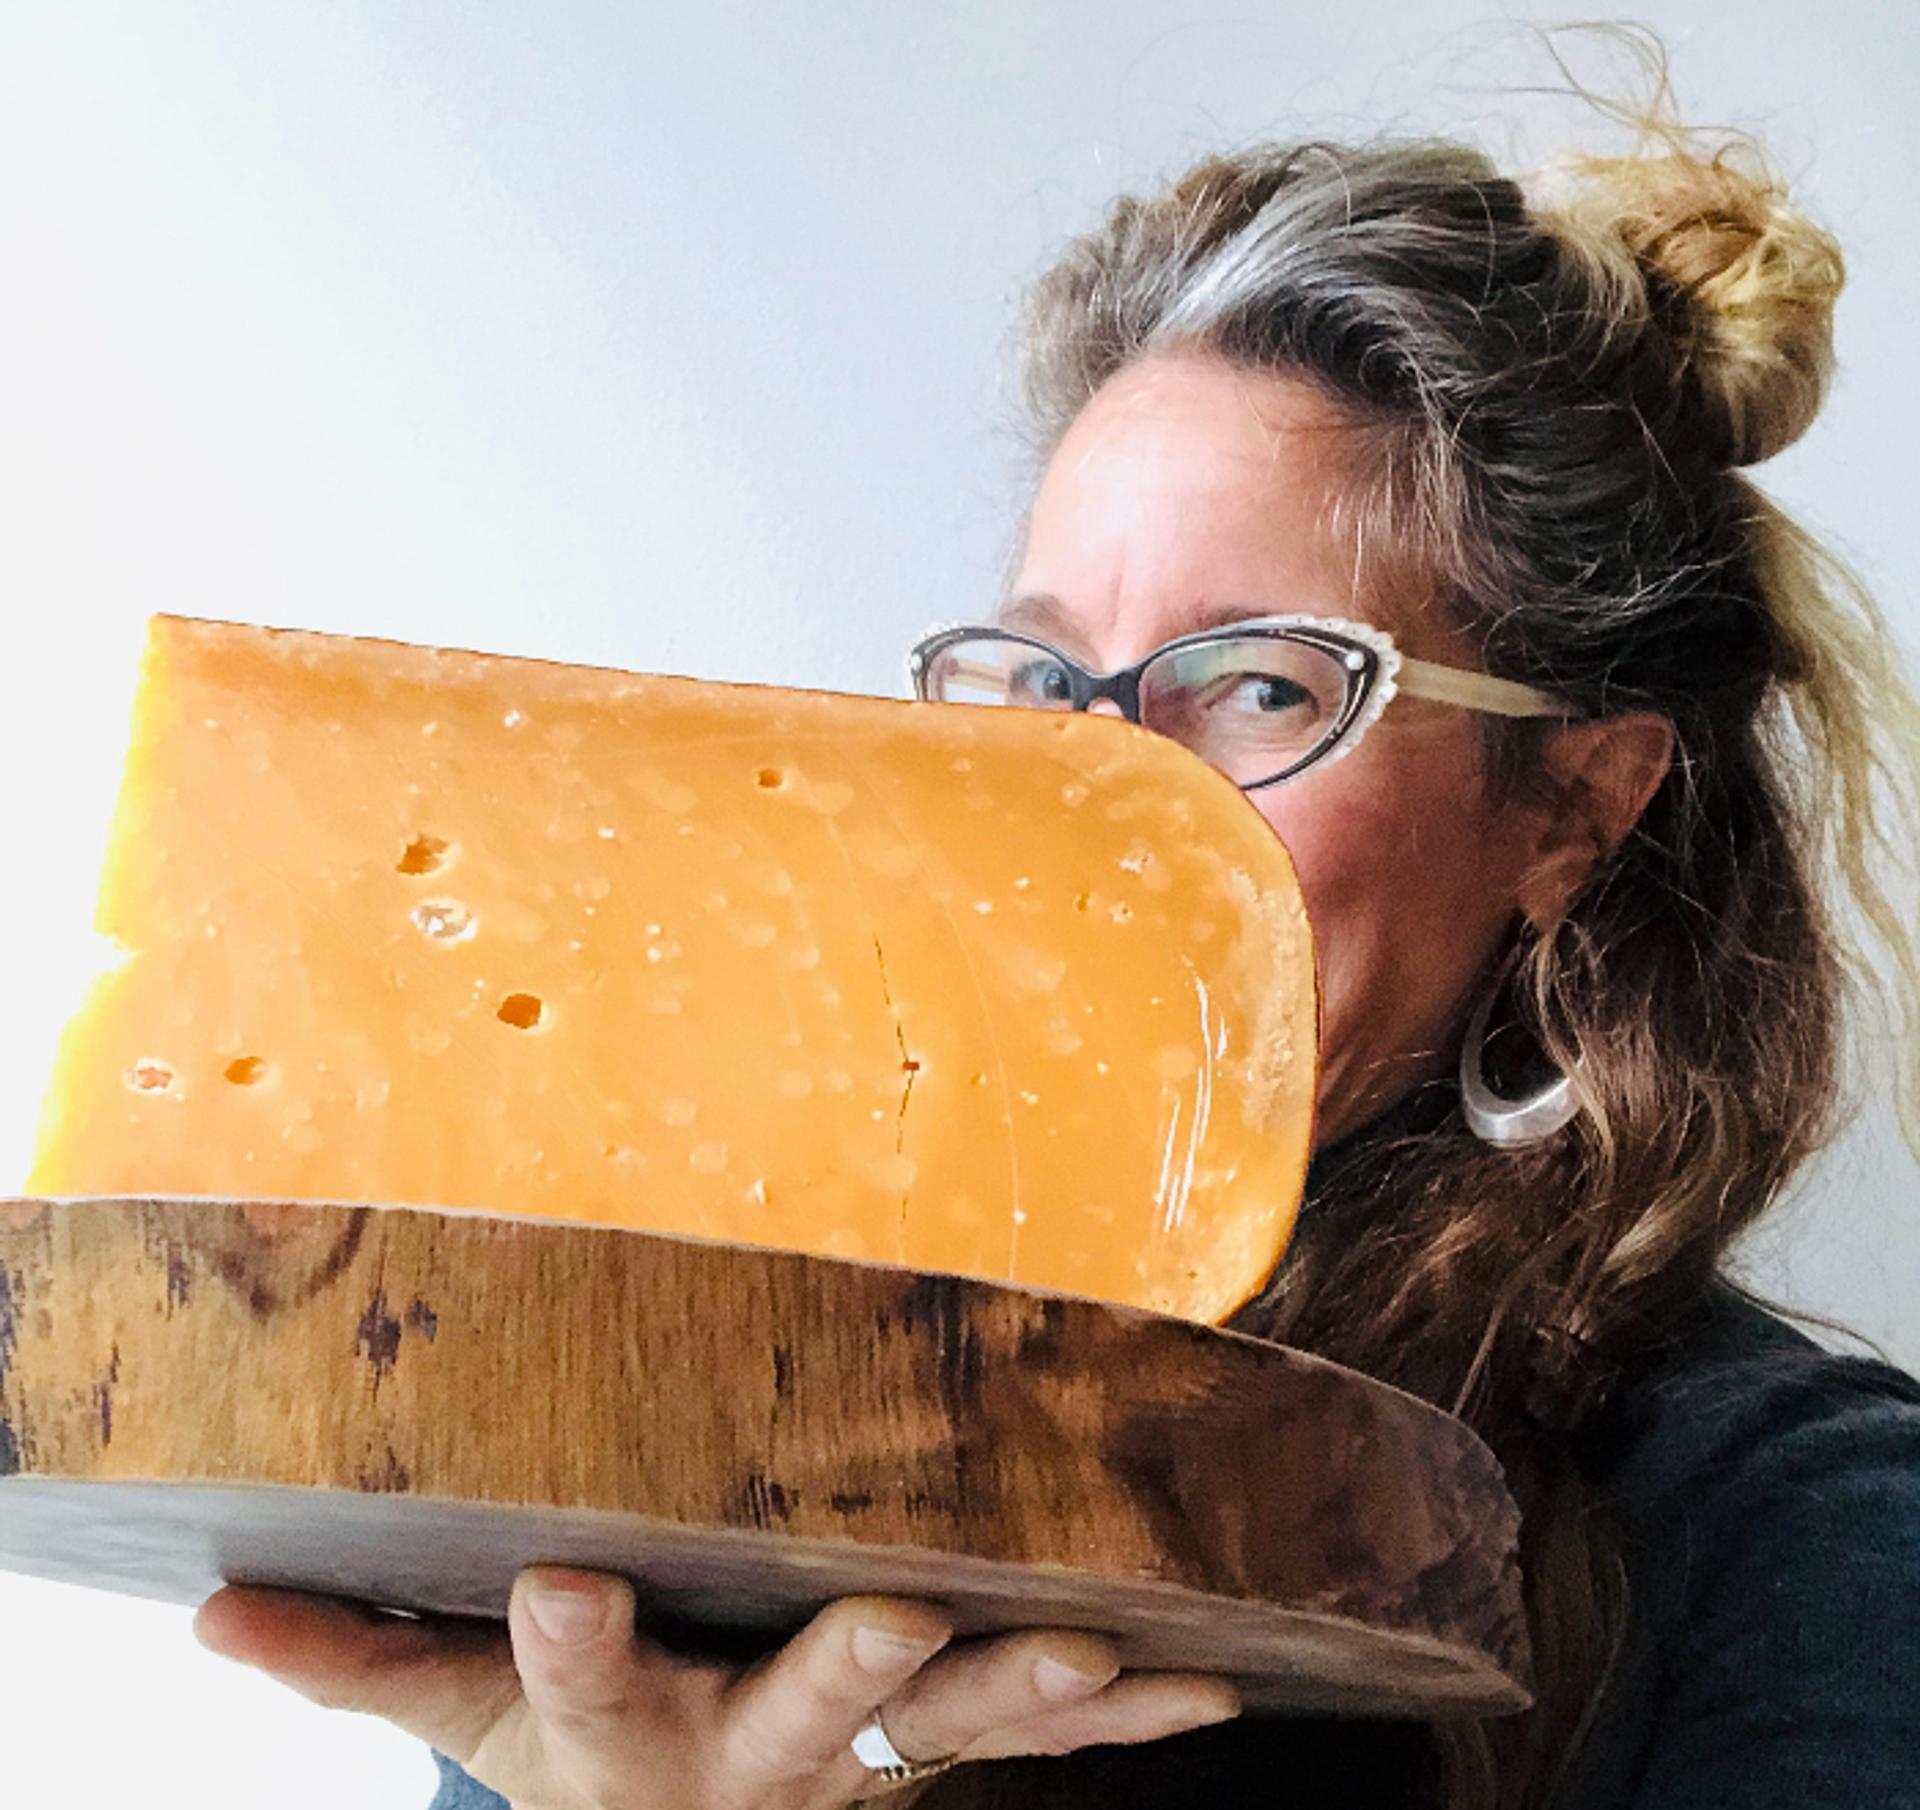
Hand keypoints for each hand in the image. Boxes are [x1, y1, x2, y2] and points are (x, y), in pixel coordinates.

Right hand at [194, 1568, 1240, 1809]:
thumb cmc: (574, 1741)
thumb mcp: (456, 1707)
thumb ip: (350, 1658)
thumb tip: (208, 1618)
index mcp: (620, 1733)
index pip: (575, 1685)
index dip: (562, 1646)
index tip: (558, 1581)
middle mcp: (752, 1753)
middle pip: (800, 1714)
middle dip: (847, 1669)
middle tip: (897, 1620)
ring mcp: (864, 1758)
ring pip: (952, 1727)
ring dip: (1027, 1690)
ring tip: (1100, 1656)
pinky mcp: (941, 1745)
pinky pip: (1042, 1738)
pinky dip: (1128, 1712)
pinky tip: (1214, 1688)